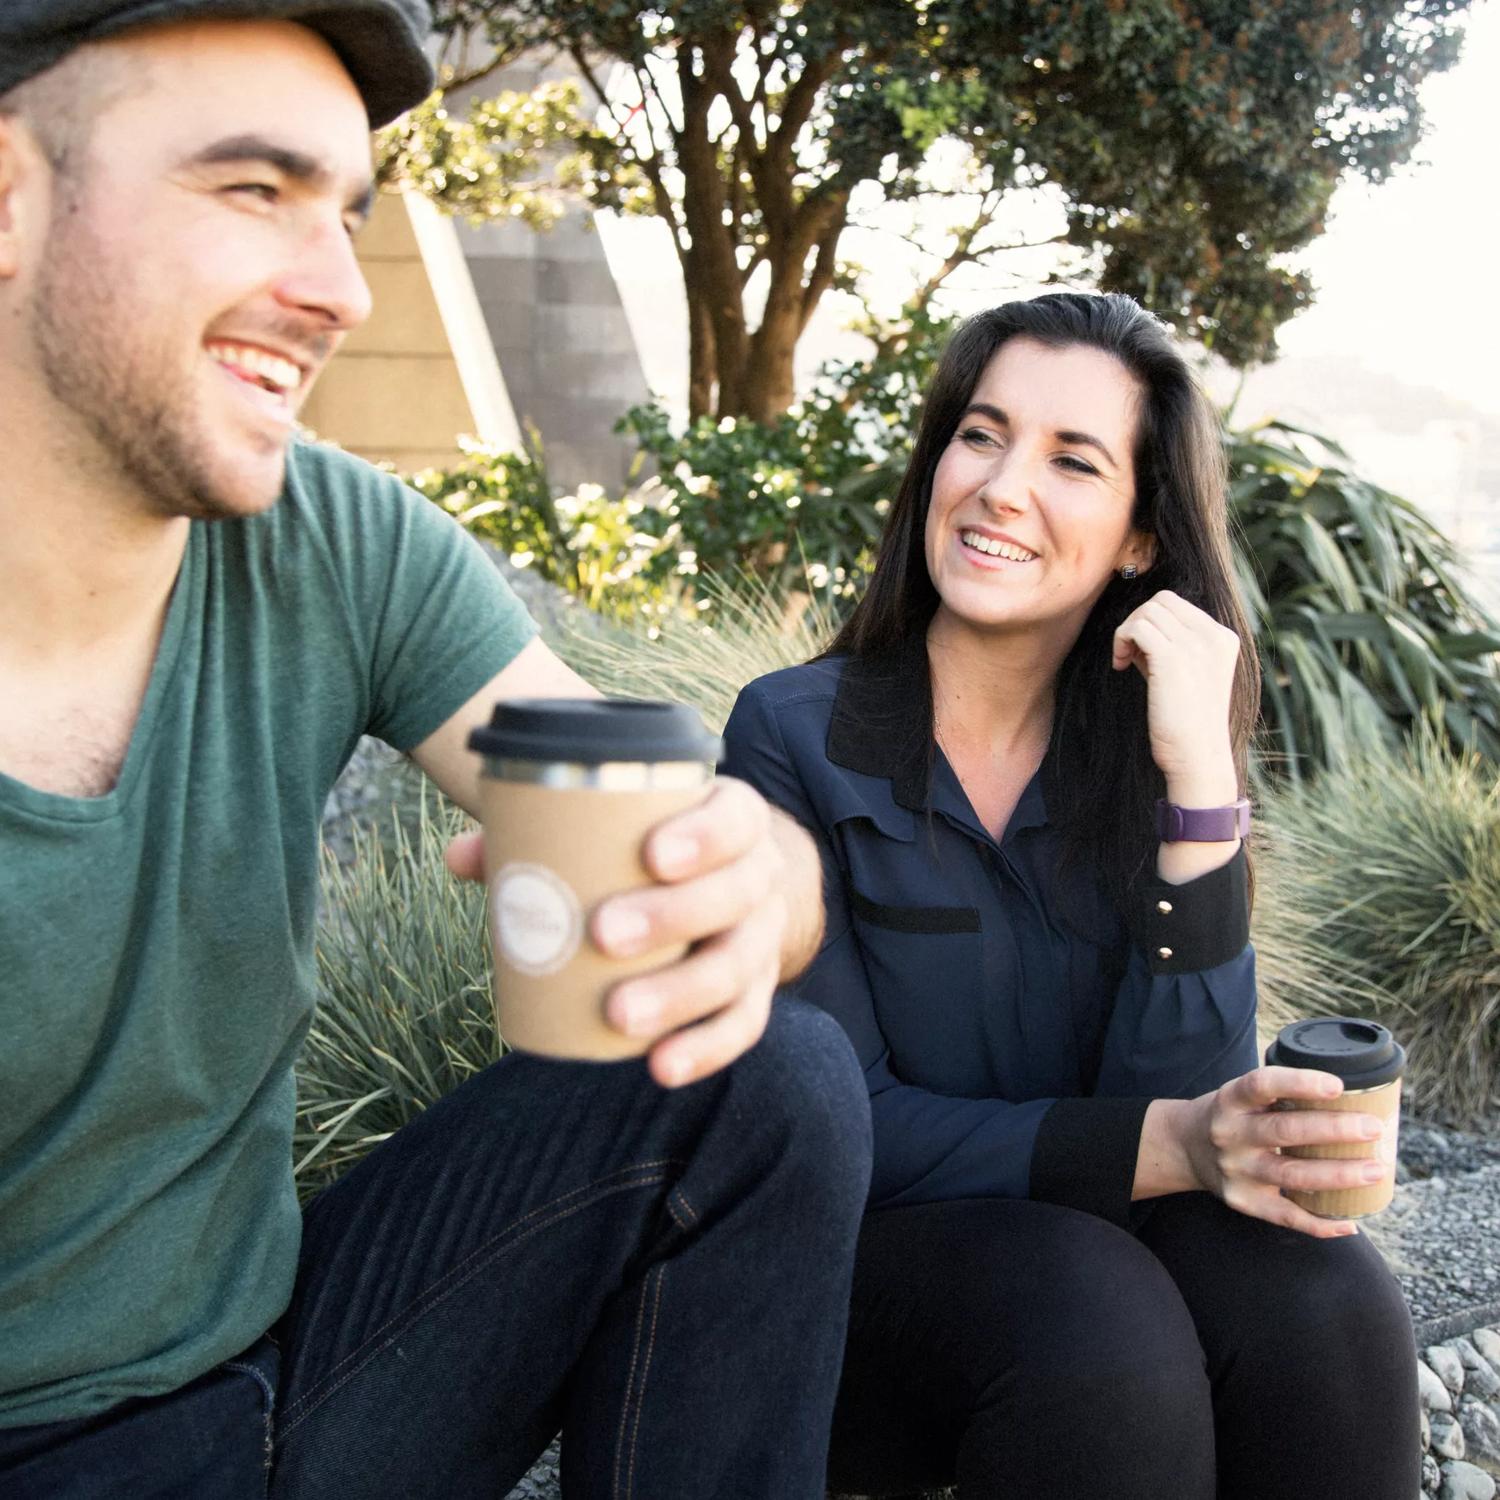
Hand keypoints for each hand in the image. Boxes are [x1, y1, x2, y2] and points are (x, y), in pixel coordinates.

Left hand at [445, 778, 787, 1088]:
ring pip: (737, 967)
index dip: (704, 836)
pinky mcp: (757, 992)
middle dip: (672, 916)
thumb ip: (543, 833)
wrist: (725, 883)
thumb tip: (461, 856)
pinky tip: (660, 1066)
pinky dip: (704, 1049)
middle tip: (603, 934)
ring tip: (619, 1015)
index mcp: (733, 819)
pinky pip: (742, 1025)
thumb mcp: (617, 826)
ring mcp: (762, 938)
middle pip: (735, 895)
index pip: (735, 819)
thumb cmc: (653, 848)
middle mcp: (760, 876)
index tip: (651, 855)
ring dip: (680, 994)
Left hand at [1111, 589, 1240, 794]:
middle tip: (1130, 655)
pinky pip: (1136, 628)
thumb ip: (1169, 647)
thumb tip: (1137, 627)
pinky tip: (1120, 666)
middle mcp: (1213, 636)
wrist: (1197, 756)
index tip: (1141, 652)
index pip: (1177, 604)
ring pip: (1146, 612)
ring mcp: (1195, 645)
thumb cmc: (1185, 722)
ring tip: (1124, 661)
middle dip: (1137, 622)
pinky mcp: (1172, 658)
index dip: (1151, 621)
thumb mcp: (1185, 675)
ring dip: (1126, 632)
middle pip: (1161, 601)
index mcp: (1222, 638)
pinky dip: (1121, 641)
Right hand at [1171, 1067, 1388, 1237]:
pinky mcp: (1244, 1201)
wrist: (1185, 1147)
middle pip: (1285, 1132)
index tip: (1338, 1086)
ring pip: (1292, 1176)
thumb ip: (1283, 1094)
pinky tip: (1350, 1221)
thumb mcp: (1243, 1095)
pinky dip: (1321, 1223)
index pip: (1262, 1084)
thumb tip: (1356, 1098)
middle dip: (1335, 1131)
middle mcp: (1230, 1134)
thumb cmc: (1233, 1115)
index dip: (1300, 1083)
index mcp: (1231, 1099)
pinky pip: (1287, 1217)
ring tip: (1376, 1170)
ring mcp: (1236, 1171)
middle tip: (1374, 1128)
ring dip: (1339, 1175)